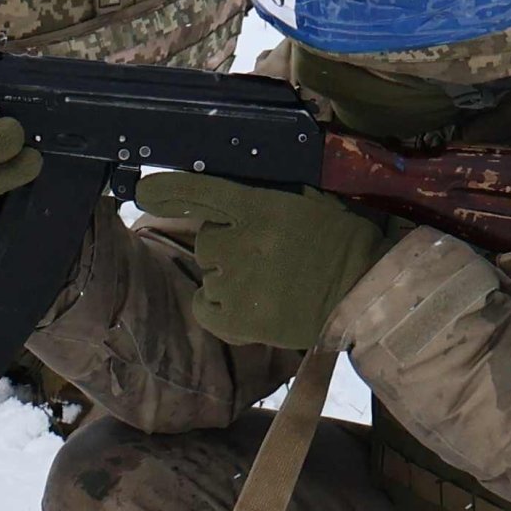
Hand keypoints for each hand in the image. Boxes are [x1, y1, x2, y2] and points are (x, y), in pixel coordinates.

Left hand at [139, 174, 399, 350]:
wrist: (366, 291)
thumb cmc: (341, 241)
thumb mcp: (305, 199)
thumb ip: (263, 195)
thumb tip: (224, 195)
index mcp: (258, 205)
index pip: (196, 190)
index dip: (165, 190)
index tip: (143, 191)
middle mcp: (240, 240)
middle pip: (206, 240)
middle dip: (227, 245)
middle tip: (265, 255)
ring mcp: (237, 282)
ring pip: (210, 273)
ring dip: (230, 276)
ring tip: (270, 283)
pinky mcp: (238, 320)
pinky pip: (205, 308)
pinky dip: (218, 308)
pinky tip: (245, 306)